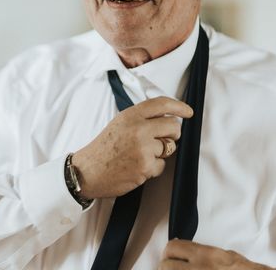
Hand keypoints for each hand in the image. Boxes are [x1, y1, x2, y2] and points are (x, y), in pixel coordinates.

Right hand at [72, 97, 192, 198]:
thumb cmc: (103, 148)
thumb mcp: (119, 124)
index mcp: (130, 115)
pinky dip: (153, 168)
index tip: (188, 112)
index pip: (161, 104)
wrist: (88, 171)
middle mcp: (138, 129)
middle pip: (173, 127)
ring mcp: (143, 148)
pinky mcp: (145, 166)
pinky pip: (162, 165)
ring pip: (169, 148)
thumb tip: (166, 118)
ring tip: (140, 155)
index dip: (179, 106)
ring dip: (160, 153)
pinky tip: (137, 167)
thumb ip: (140, 119)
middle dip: (172, 135)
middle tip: (161, 140)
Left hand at [159, 239, 275, 269]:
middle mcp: (199, 268)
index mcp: (205, 255)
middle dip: (165, 267)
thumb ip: (200, 252)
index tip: (168, 257)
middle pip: (166, 265)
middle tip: (168, 269)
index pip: (172, 247)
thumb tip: (180, 249)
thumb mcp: (223, 255)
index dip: (167, 253)